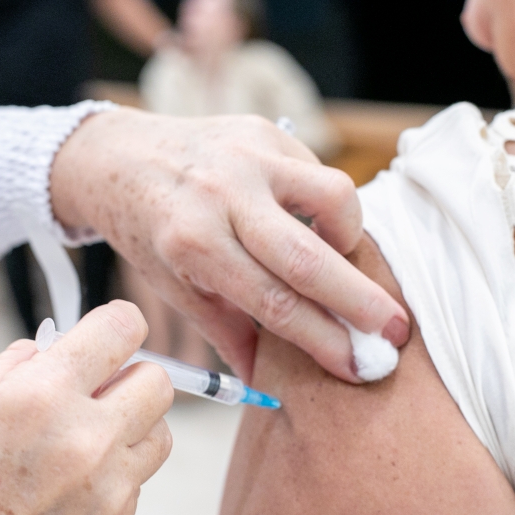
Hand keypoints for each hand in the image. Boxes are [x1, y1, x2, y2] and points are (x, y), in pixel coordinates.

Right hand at [0, 301, 172, 514]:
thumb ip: (22, 364)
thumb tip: (61, 343)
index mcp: (41, 396)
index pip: (123, 328)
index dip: (119, 324)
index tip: (113, 332)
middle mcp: (85, 439)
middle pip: (158, 381)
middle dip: (130, 376)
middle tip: (99, 389)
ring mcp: (107, 489)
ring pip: (161, 432)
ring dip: (131, 426)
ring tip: (84, 440)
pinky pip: (139, 481)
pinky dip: (115, 475)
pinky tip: (68, 486)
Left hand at [51, 109, 409, 383]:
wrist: (118, 158)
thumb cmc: (148, 231)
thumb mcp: (174, 286)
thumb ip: (227, 332)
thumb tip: (268, 384)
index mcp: (192, 243)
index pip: (274, 301)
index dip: (323, 339)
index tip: (358, 365)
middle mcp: (222, 196)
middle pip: (310, 255)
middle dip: (361, 301)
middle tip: (396, 332)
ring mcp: (247, 156)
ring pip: (333, 195)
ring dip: (352, 238)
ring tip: (347, 264)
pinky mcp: (265, 130)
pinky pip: (318, 172)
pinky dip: (329, 206)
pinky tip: (318, 227)